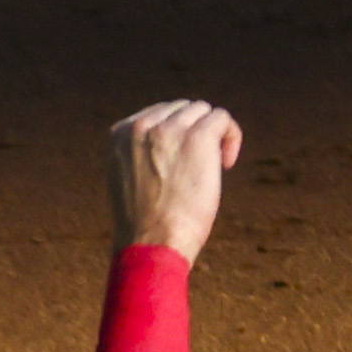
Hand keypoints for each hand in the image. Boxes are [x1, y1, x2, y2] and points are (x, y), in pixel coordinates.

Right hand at [105, 99, 242, 264]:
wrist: (151, 242)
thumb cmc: (143, 222)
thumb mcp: (129, 179)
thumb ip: (141, 153)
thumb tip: (169, 144)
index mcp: (121, 133)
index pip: (159, 114)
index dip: (177, 135)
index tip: (180, 163)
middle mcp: (142, 125)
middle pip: (184, 109)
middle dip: (196, 132)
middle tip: (200, 167)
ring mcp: (170, 129)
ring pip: (204, 111)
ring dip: (214, 135)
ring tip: (213, 167)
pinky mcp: (197, 137)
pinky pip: (222, 119)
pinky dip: (230, 137)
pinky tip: (225, 164)